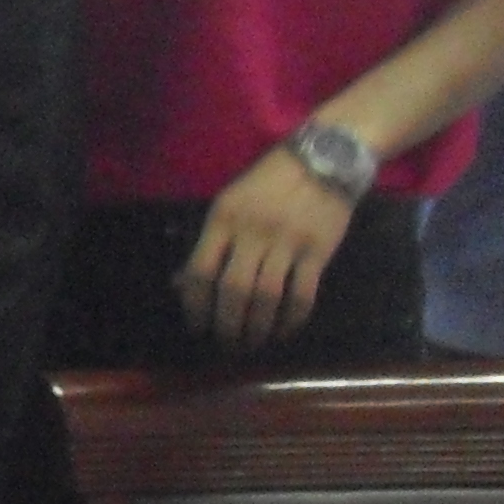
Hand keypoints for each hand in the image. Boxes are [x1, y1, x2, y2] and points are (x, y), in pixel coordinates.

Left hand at [179, 147, 357, 350]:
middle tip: (225, 343)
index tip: (196, 326)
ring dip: (256, 327)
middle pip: (233, 290)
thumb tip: (181, 285)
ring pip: (267, 297)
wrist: (322, 161)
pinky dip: (291, 319)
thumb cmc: (267, 185)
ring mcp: (287, 243)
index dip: (195, 305)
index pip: (201, 271)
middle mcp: (252, 232)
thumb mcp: (229, 204)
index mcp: (223, 220)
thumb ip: (209, 244)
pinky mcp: (318, 251)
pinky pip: (302, 295)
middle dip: (226, 324)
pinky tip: (282, 331)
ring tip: (251, 342)